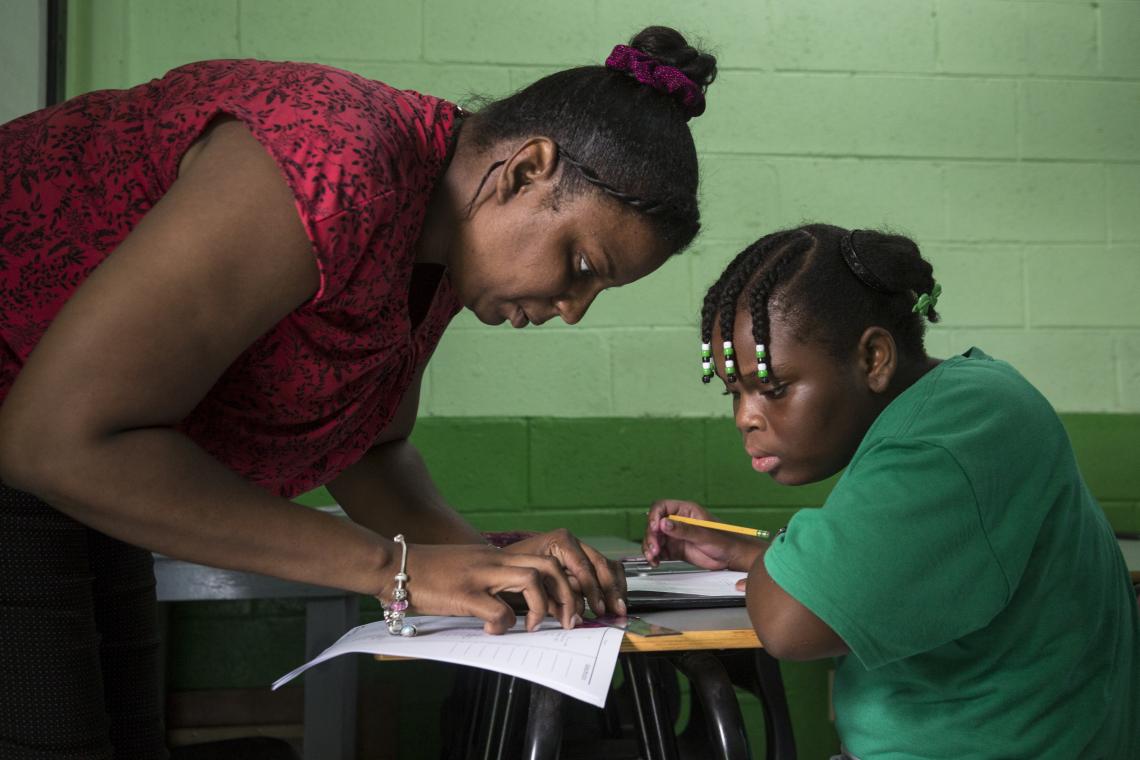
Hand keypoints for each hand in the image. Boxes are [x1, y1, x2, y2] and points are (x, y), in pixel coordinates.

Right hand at [388, 542, 579, 633]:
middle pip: (548, 567)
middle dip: (567, 596)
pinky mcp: (464, 594)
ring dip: (542, 607)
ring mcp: (480, 575)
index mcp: (495, 556)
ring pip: (531, 579)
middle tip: (568, 621)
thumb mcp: (466, 568)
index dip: (562, 585)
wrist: (394, 566)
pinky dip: (504, 624)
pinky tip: (493, 631)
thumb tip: (509, 606)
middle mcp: (493, 561)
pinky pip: (498, 609)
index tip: (565, 608)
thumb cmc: (427, 573)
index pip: (543, 561)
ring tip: (535, 627)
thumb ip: (489, 580)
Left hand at [503, 529, 626, 616]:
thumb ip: (554, 600)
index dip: (592, 591)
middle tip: (615, 611)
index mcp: (559, 541)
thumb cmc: (513, 573)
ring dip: (615, 589)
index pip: (583, 567)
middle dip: (609, 590)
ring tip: (618, 609)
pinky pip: (605, 570)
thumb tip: (576, 617)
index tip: (598, 609)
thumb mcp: (529, 585)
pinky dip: (612, 585)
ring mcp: (579, 549)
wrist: (503, 565)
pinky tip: (614, 602)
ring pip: (607, 566)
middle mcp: (573, 542)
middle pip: (600, 565)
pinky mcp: (583, 560)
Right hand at [643, 499, 763, 571]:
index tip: (655, 528)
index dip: (654, 516)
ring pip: (654, 538)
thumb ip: (683, 529)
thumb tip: (664, 523)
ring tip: (653, 557)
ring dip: (650, 547)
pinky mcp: (675, 549)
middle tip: (655, 548)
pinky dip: (655, 556)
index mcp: (685, 510)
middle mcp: (677, 521)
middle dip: (651, 536)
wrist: (732, 557)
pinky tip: (656, 562)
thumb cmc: (724, 540)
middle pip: (654, 524)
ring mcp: (675, 536)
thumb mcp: (703, 534)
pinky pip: (659, 551)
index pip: (662, 507)